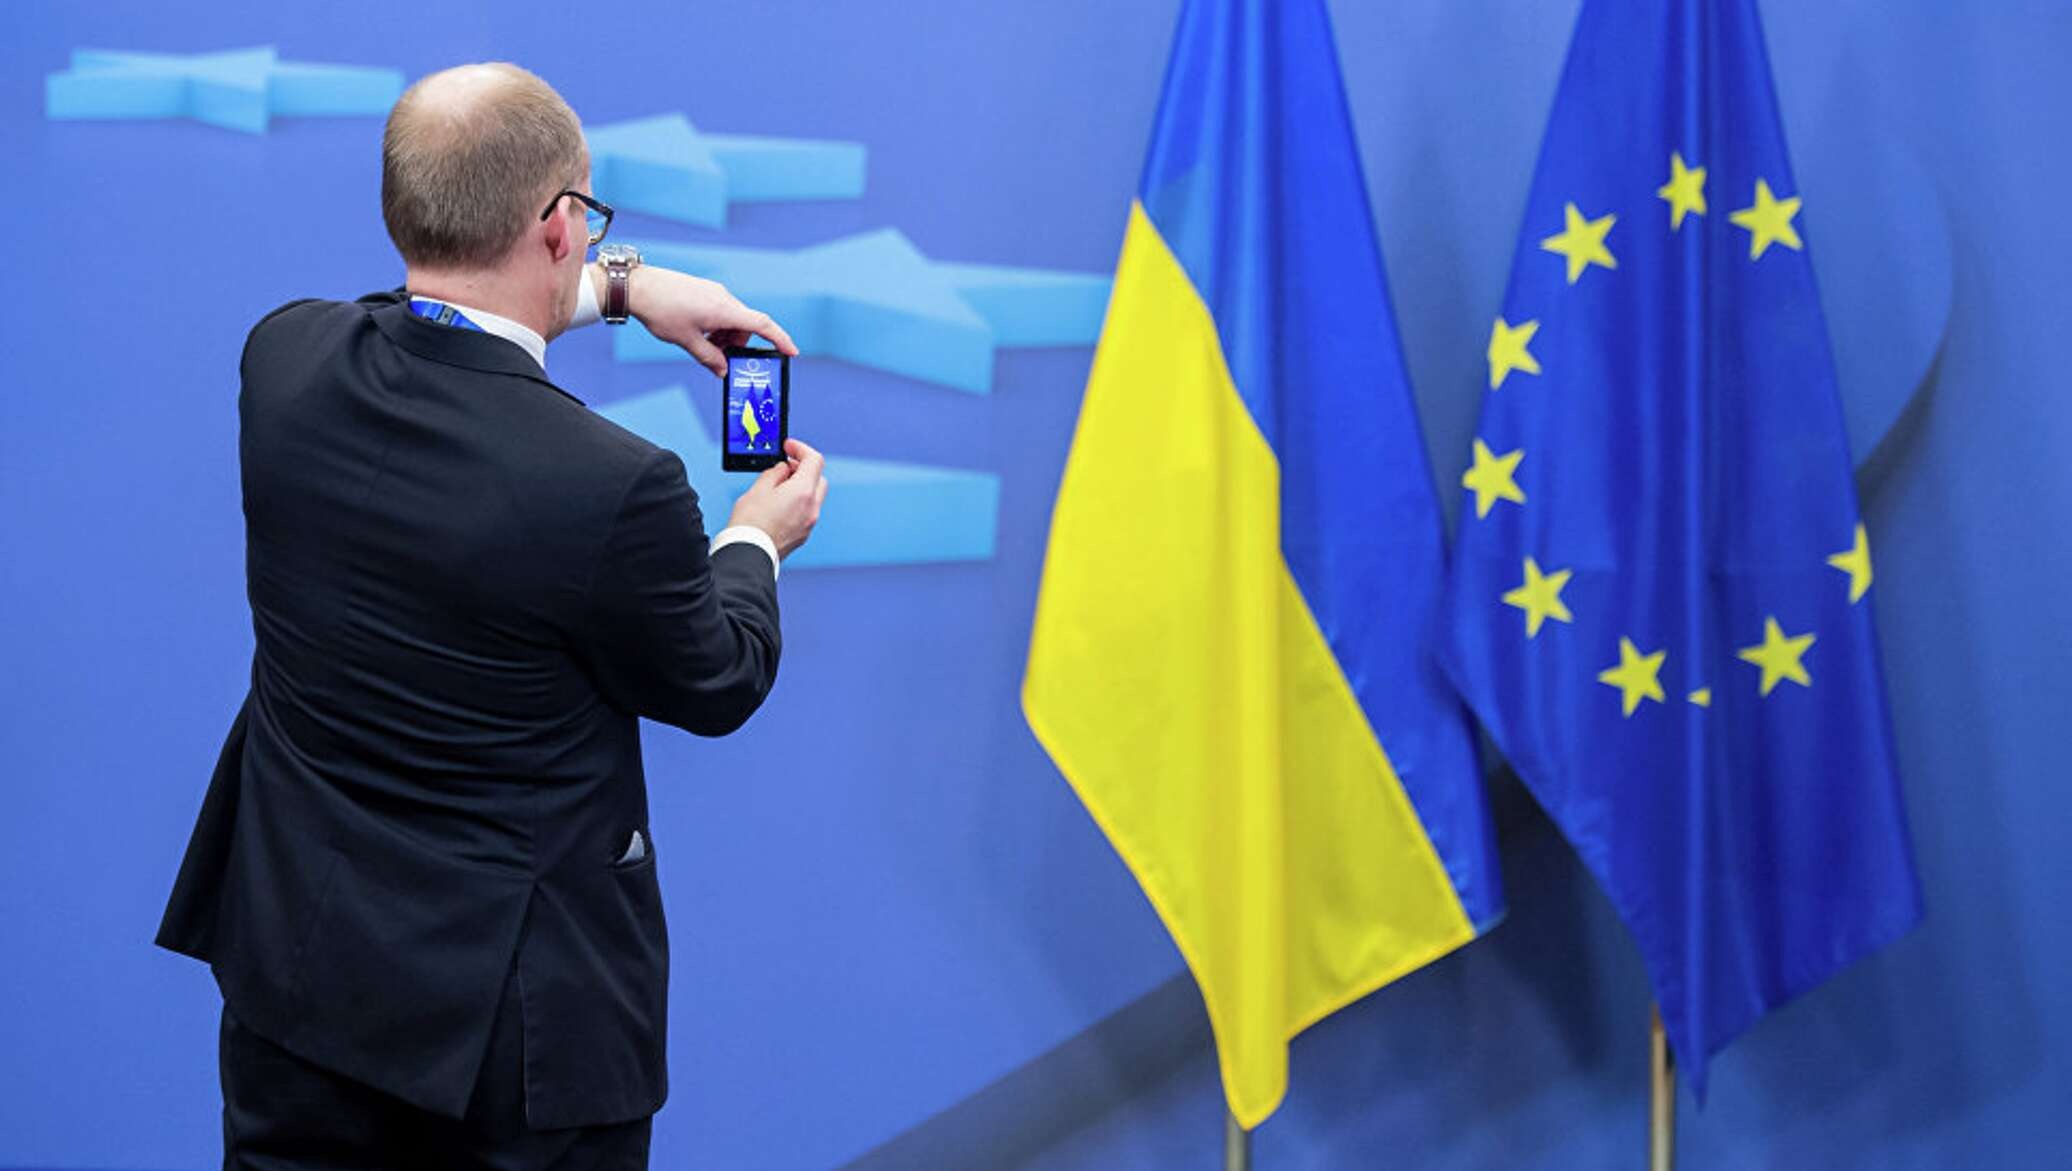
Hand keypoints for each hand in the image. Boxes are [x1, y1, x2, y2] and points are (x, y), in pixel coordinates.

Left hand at [614, 265, 798, 375]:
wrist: (638, 286)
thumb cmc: (662, 310)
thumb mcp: (687, 341)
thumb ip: (709, 358)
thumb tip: (722, 370)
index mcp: (725, 310)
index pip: (763, 325)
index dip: (780, 339)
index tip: (792, 352)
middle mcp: (724, 298)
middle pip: (745, 326)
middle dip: (737, 345)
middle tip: (720, 359)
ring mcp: (714, 292)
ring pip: (732, 320)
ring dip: (725, 336)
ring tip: (702, 345)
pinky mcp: (704, 291)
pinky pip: (720, 312)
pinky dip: (716, 326)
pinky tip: (696, 332)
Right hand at [728, 439, 827, 558]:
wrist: (748, 555)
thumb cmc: (750, 524)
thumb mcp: (758, 489)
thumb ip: (774, 474)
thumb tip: (782, 469)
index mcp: (803, 492)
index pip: (814, 460)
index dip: (801, 449)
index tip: (788, 446)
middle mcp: (812, 507)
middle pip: (818, 478)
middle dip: (803, 469)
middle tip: (784, 467)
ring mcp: (809, 523)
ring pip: (814, 496)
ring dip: (801, 486)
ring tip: (778, 487)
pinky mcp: (803, 535)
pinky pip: (807, 511)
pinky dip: (798, 502)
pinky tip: (779, 505)